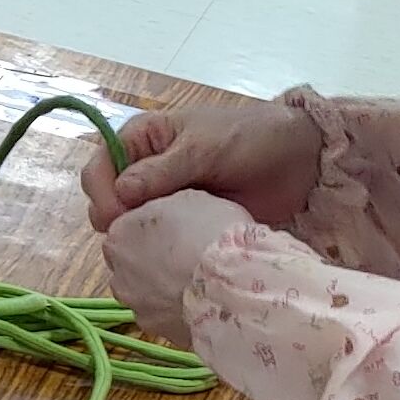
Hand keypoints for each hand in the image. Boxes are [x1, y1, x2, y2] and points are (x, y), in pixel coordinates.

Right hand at [83, 98, 323, 232]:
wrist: (300, 161)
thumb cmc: (250, 138)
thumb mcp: (205, 147)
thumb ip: (163, 169)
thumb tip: (120, 192)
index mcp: (140, 141)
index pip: (99, 169)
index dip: (102, 195)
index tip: (119, 218)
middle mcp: (144, 171)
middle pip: (106, 202)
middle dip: (117, 223)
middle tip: (141, 240)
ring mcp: (163, 200)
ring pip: (129, 227)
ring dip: (138, 241)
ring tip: (159, 252)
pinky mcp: (183, 224)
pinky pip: (158, 242)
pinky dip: (159, 253)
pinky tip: (172, 261)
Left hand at [99, 190, 255, 346]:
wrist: (230, 286)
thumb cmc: (212, 233)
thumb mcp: (190, 198)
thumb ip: (165, 207)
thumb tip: (166, 216)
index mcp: (120, 232)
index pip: (129, 227)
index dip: (156, 229)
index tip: (180, 231)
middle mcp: (117, 271)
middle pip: (131, 261)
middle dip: (153, 259)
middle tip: (188, 256)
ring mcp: (133, 304)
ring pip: (144, 291)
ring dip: (163, 287)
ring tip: (197, 283)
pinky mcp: (153, 329)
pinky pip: (163, 314)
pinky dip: (176, 309)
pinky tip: (201, 303)